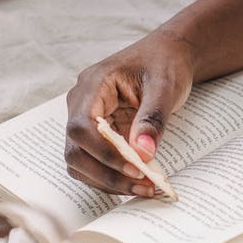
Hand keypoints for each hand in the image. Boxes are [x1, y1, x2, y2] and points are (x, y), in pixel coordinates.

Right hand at [63, 32, 195, 196]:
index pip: (81, 126)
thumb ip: (152, 118)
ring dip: (108, 181)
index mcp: (93, 84)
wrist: (167, 54)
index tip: (135, 167)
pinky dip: (112, 177)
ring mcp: (85, 120)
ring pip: (80, 163)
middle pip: (75, 150)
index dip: (103, 152)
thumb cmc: (164, 63)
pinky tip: (137, 182)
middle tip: (144, 186)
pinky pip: (93, 163)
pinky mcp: (95, 134)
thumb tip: (142, 153)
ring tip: (144, 188)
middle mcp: (81, 103)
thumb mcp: (165, 86)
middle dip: (107, 174)